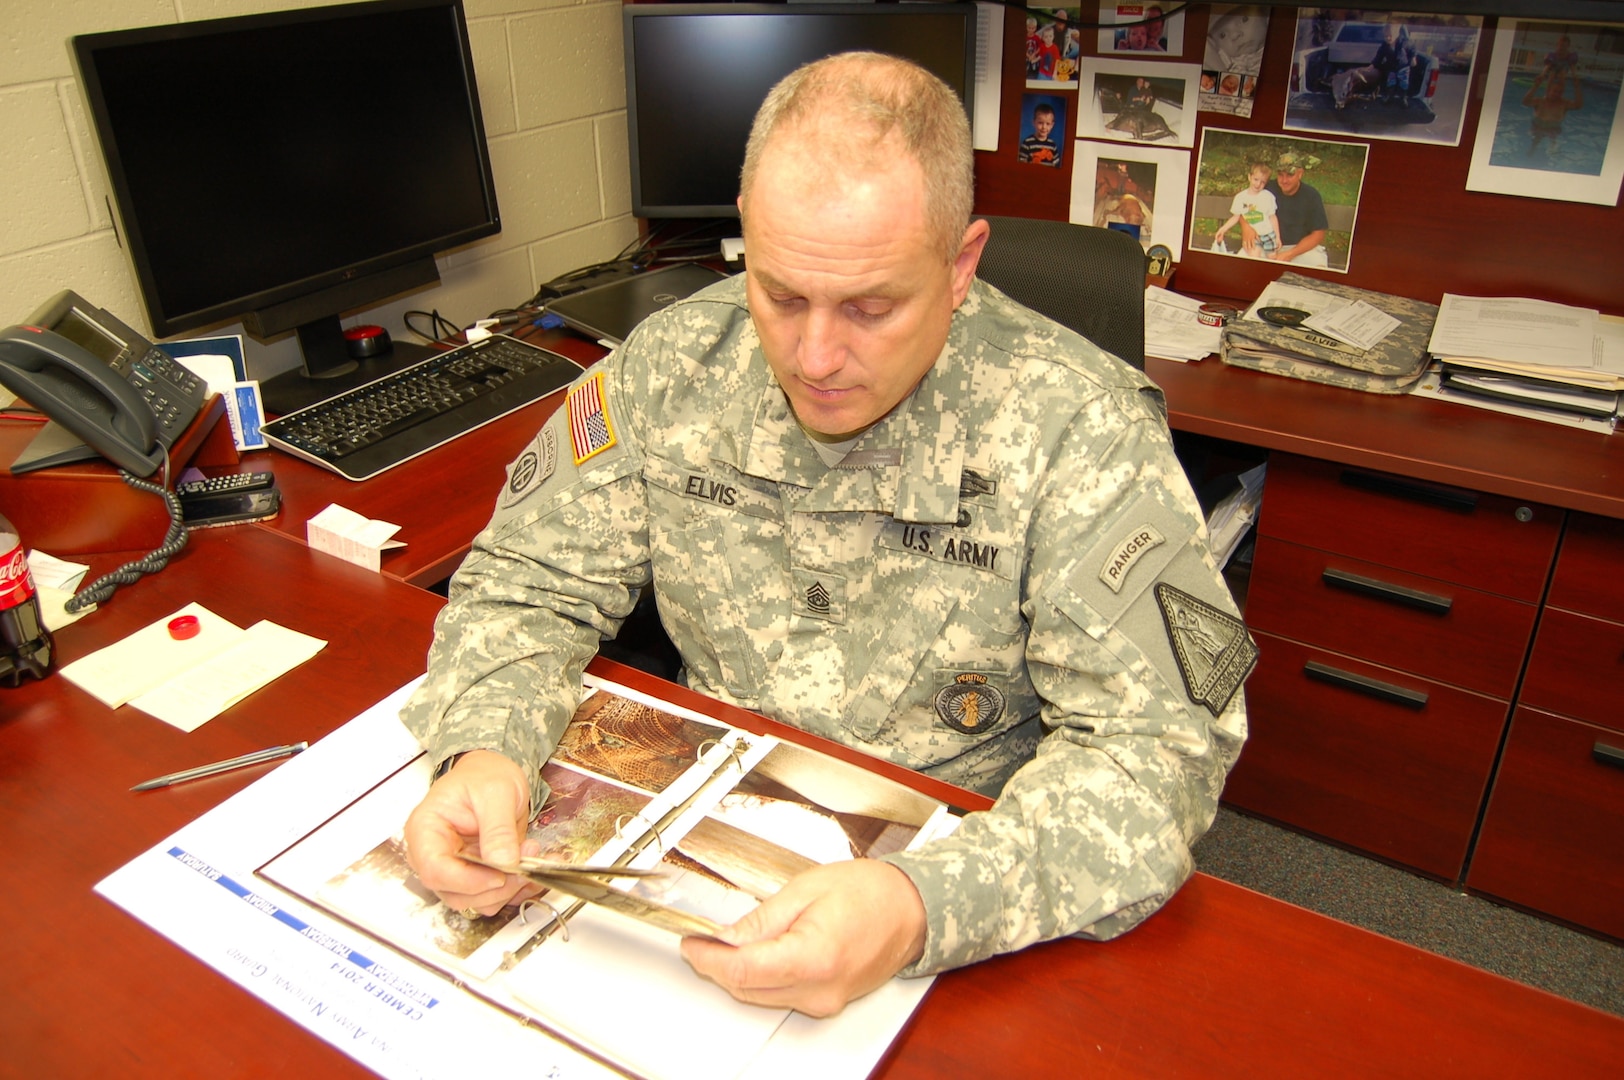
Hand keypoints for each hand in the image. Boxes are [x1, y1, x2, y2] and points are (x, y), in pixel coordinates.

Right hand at [404, 750, 539, 915]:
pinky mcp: (474, 876)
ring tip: (530, 857)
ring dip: (508, 889)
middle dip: (494, 886)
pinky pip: (492, 895)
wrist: (493, 774)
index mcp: (426, 829)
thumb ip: (498, 828)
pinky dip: (515, 890)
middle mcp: (434, 854)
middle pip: (455, 892)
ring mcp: (454, 868)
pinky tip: (531, 871)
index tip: (498, 875)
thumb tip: (502, 861)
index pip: (435, 869)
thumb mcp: (496, 792)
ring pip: (475, 900)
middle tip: (525, 863)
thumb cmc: (484, 775)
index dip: (467, 880)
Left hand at [679, 859, 926, 1017]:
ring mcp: (824, 1001)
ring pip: (760, 997)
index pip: (742, 970)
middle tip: (702, 940)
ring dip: (736, 974)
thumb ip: (761, 919)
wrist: (909, 908)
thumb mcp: (805, 889)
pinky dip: (760, 979)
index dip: (709, 958)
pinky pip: (780, 996)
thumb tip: (726, 938)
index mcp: (813, 957)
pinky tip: (753, 957)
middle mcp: (818, 990)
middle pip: (747, 989)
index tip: (692, 943)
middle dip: (717, 966)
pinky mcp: (826, 1003)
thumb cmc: (869, 892)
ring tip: (724, 944)